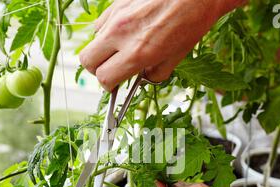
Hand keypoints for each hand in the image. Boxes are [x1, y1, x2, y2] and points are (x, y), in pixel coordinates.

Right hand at [79, 0, 244, 90]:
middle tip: (112, 68)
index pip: (104, 77)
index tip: (114, 84)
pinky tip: (127, 29)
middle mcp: (121, 34)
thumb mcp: (177, 56)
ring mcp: (116, 15)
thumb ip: (155, 72)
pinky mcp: (118, 2)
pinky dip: (109, 29)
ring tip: (123, 46)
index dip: (108, 84)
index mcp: (137, 52)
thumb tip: (143, 77)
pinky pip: (102, 21)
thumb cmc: (192, 21)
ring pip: (94, 39)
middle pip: (86, 60)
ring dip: (104, 48)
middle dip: (97, 68)